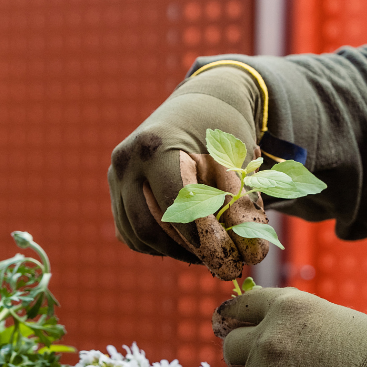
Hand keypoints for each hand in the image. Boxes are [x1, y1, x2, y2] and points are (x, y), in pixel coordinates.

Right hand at [108, 66, 268, 279]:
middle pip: (149, 228)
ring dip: (171, 251)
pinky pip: (131, 235)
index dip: (199, 236)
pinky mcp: (115, 193)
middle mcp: (126, 162)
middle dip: (184, 251)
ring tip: (204, 251)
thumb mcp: (239, 160)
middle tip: (217, 261)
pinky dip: (157, 245)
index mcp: (155, 146)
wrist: (197, 106)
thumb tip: (251, 255)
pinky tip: (184, 241)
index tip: (226, 254)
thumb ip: (244, 205)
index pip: (173, 205)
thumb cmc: (222, 130)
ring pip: (137, 236)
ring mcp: (115, 178)